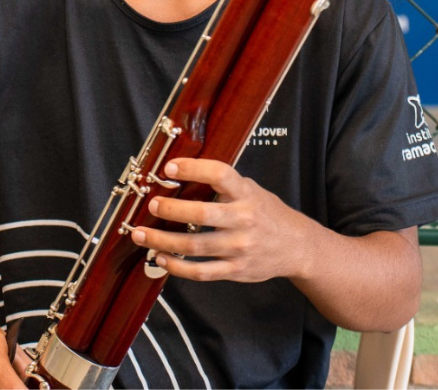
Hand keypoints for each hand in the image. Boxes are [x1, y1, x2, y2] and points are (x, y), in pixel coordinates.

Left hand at [129, 157, 310, 282]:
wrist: (297, 247)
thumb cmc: (265, 213)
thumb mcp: (250, 189)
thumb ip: (221, 183)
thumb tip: (178, 171)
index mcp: (246, 194)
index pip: (220, 175)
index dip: (193, 169)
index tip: (168, 167)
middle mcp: (244, 220)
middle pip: (202, 214)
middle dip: (171, 209)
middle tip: (151, 204)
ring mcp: (239, 248)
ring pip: (194, 246)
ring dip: (162, 240)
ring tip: (140, 234)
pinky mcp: (235, 270)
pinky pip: (201, 272)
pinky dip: (176, 266)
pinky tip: (160, 258)